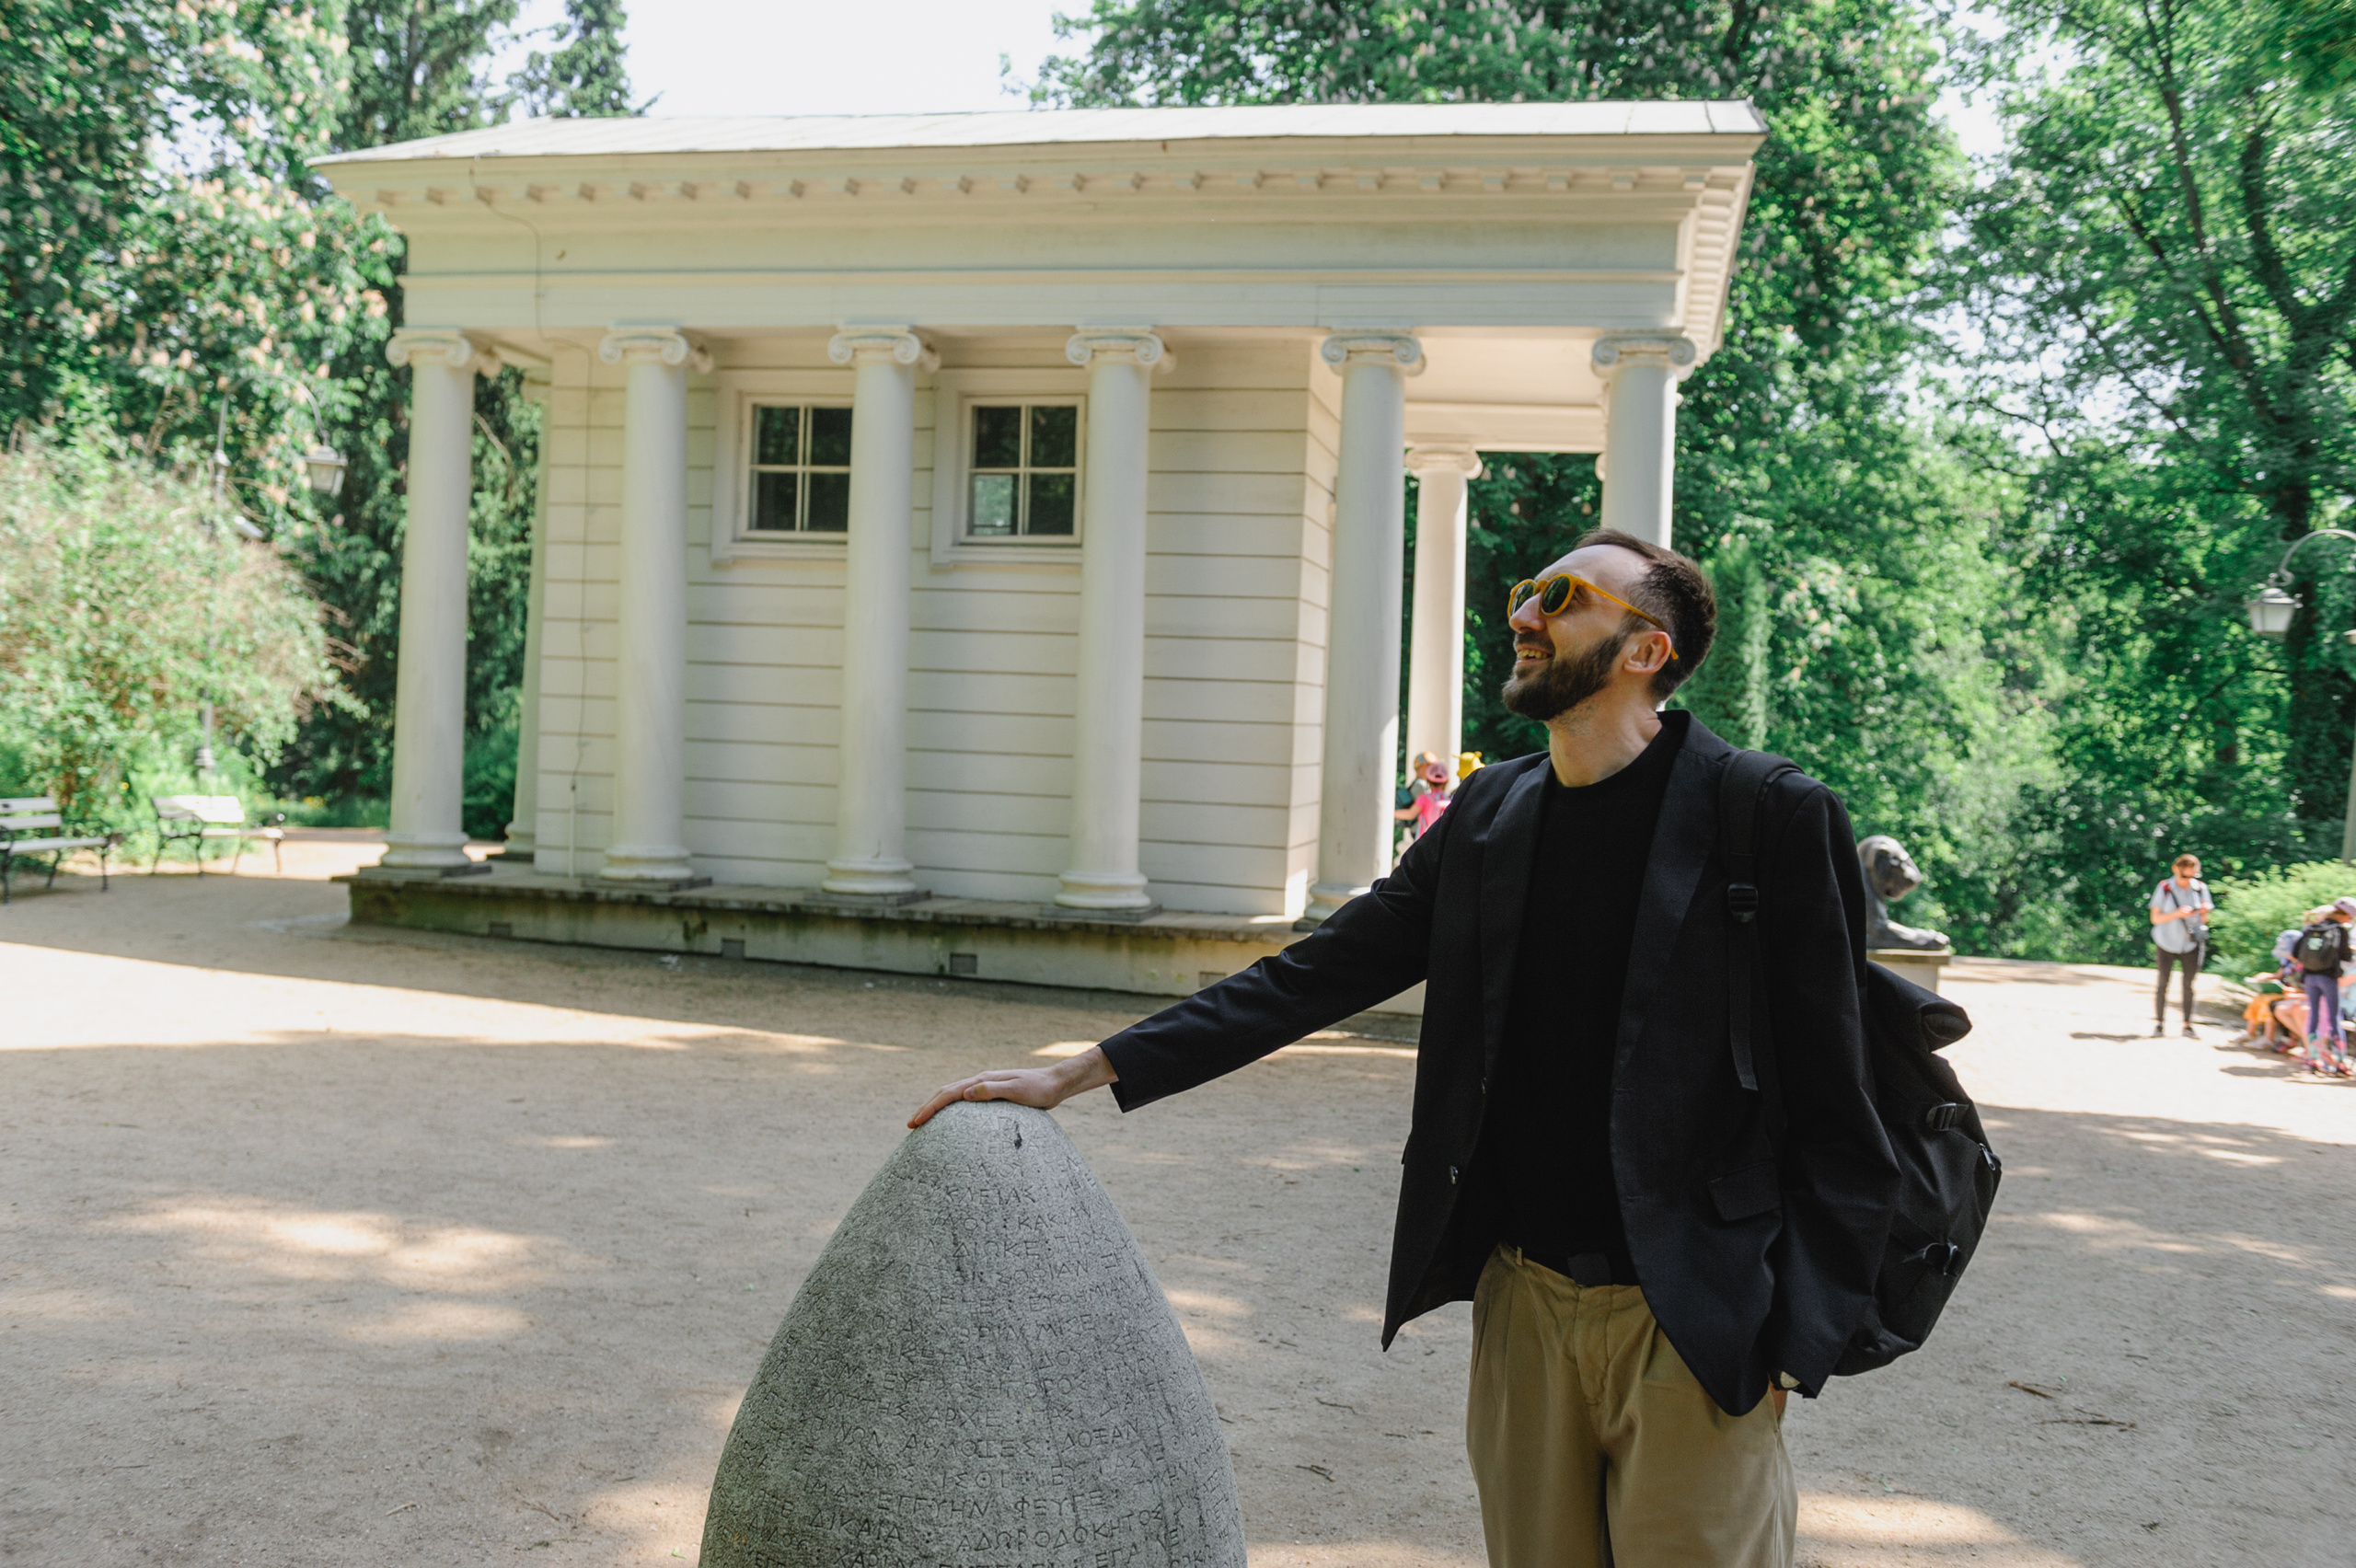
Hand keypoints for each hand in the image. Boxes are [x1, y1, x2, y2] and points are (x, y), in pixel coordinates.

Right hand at [907, 1046, 1118, 1128]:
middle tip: (911, 1125)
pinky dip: (951, 1109)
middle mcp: (980, 1081)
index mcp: (983, 1080)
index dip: (930, 1107)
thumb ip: (992, 1091)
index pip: (949, 1094)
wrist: (1055, 1084)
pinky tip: (950, 1122)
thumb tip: (965, 1095)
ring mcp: (985, 1087)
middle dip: (927, 1108)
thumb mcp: (1018, 1091)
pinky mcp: (992, 1095)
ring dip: (936, 1108)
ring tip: (923, 1123)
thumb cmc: (1039, 1089)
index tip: (916, 1121)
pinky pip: (964, 1102)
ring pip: (953, 1096)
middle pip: (946, 1093)